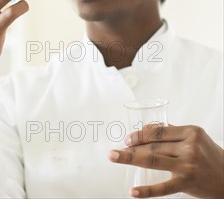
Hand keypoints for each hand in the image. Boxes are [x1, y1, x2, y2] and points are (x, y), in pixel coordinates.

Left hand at [109, 124, 223, 197]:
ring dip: (130, 157)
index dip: (139, 134)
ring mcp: (188, 165)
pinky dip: (147, 190)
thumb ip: (173, 133)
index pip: (158, 131)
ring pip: (153, 159)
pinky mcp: (187, 183)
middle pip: (153, 145)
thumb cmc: (209, 156)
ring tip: (114, 156)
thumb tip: (145, 130)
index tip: (127, 139)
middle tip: (116, 150)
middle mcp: (190, 147)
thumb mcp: (196, 139)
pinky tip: (133, 192)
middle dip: (132, 147)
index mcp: (191, 132)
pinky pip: (163, 187)